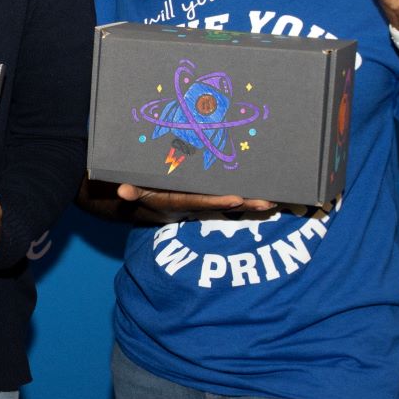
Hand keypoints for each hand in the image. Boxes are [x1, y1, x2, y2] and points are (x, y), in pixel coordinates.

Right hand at [116, 182, 274, 219]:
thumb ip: (130, 192)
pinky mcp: (210, 199)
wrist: (149, 208)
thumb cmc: (143, 194)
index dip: (218, 201)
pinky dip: (249, 196)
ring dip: (253, 201)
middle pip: (224, 204)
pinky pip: (232, 197)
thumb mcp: (135, 192)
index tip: (236, 199)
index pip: (201, 202)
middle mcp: (196, 205)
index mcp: (179, 202)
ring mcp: (205, 203)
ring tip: (278, 200)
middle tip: (268, 203)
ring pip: (232, 202)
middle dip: (246, 204)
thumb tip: (121, 191)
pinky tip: (270, 194)